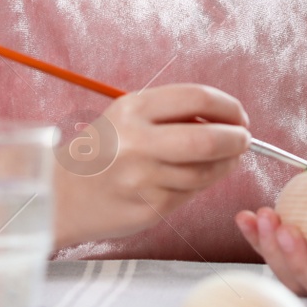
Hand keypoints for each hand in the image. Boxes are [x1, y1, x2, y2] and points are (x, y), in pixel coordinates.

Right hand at [52, 84, 250, 249]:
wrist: (62, 195)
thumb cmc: (102, 151)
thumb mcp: (127, 117)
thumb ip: (171, 114)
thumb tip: (226, 119)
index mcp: (132, 110)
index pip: (196, 98)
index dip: (227, 106)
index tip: (238, 115)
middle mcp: (136, 143)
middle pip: (208, 138)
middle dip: (237, 138)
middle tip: (244, 139)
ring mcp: (143, 179)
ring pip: (205, 171)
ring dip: (225, 165)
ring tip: (227, 159)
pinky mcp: (149, 208)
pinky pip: (190, 194)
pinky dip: (202, 185)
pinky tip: (197, 178)